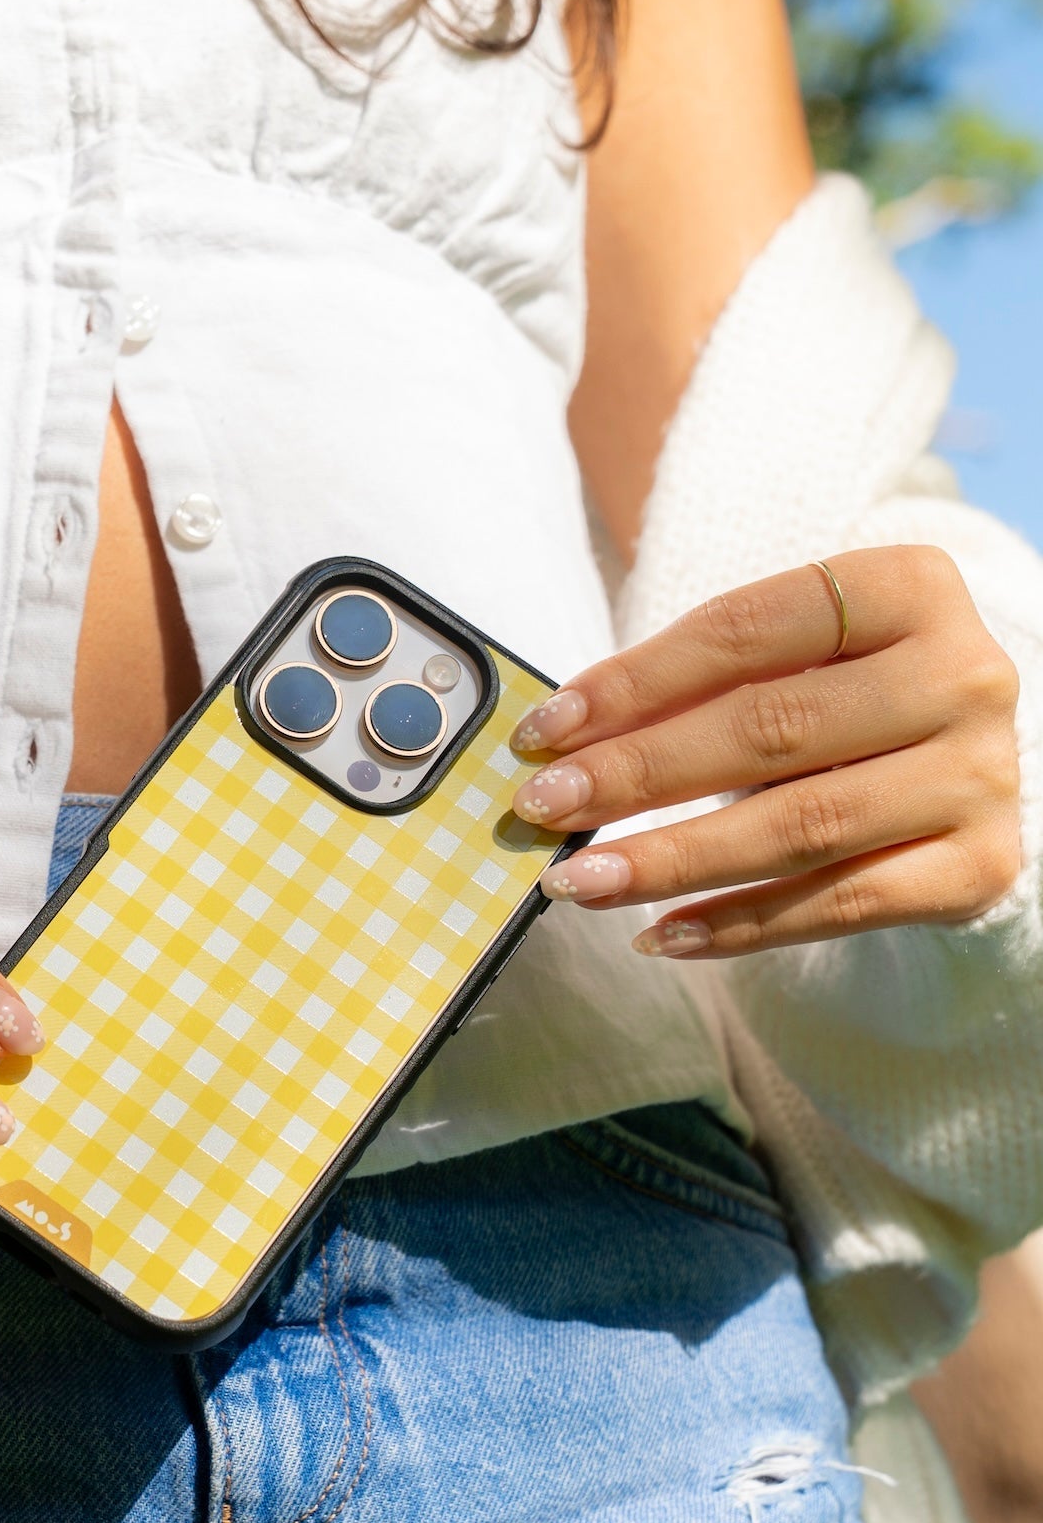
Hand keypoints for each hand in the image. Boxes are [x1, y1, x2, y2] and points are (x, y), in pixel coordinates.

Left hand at [510, 546, 1022, 955]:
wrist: (954, 766)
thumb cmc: (838, 698)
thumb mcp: (779, 662)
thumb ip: (688, 684)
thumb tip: (559, 744)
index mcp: (908, 588)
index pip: (746, 631)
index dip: (635, 683)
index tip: (545, 731)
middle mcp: (962, 675)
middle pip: (771, 730)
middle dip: (639, 774)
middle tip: (544, 807)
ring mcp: (979, 776)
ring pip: (800, 827)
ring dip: (673, 860)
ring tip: (579, 882)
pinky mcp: (978, 865)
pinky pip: (839, 904)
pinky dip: (739, 925)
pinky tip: (658, 934)